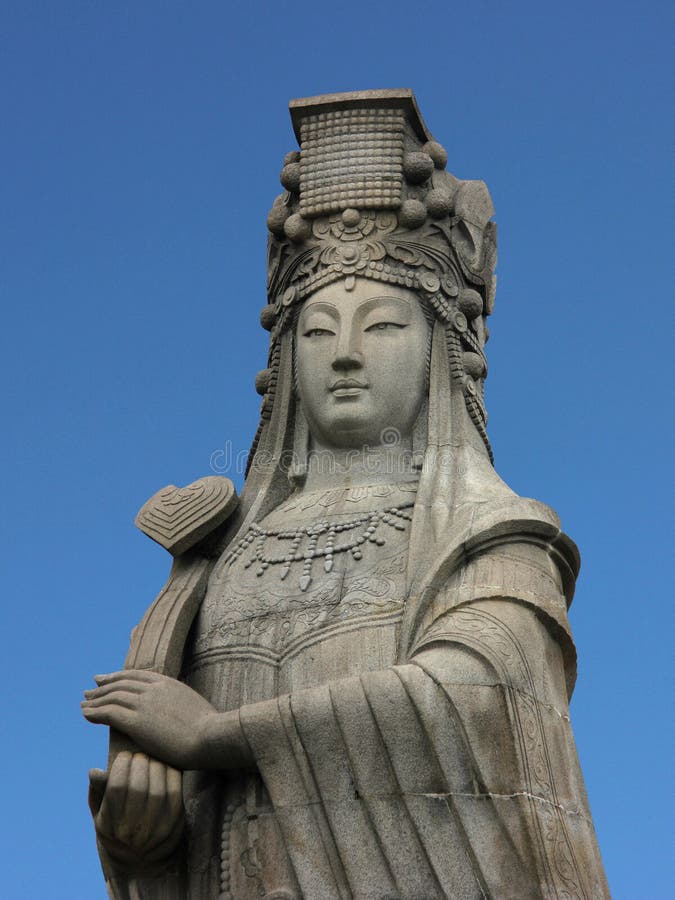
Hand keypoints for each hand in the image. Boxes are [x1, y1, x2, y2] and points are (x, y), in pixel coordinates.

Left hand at [82, 670, 216, 769]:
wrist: (212, 736)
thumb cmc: (210, 728)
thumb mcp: (194, 706)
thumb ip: (179, 703)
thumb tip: (177, 709)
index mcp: (167, 683)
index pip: (136, 675)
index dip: (118, 677)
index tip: (106, 679)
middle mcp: (153, 689)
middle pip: (120, 683)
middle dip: (103, 686)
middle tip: (90, 690)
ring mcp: (144, 704)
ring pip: (111, 697)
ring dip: (95, 700)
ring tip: (84, 704)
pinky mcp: (137, 722)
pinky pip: (109, 713)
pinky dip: (94, 712)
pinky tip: (85, 714)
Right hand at [89, 751, 183, 867]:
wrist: (140, 857)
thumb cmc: (116, 823)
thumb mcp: (101, 811)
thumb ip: (98, 791)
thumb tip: (93, 771)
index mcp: (110, 826)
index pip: (117, 788)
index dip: (122, 766)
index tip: (124, 755)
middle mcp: (132, 832)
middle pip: (138, 788)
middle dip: (140, 764)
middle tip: (139, 755)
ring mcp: (155, 831)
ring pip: (158, 791)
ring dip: (156, 767)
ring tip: (151, 758)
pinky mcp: (174, 825)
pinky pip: (175, 794)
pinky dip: (171, 775)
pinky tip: (165, 766)